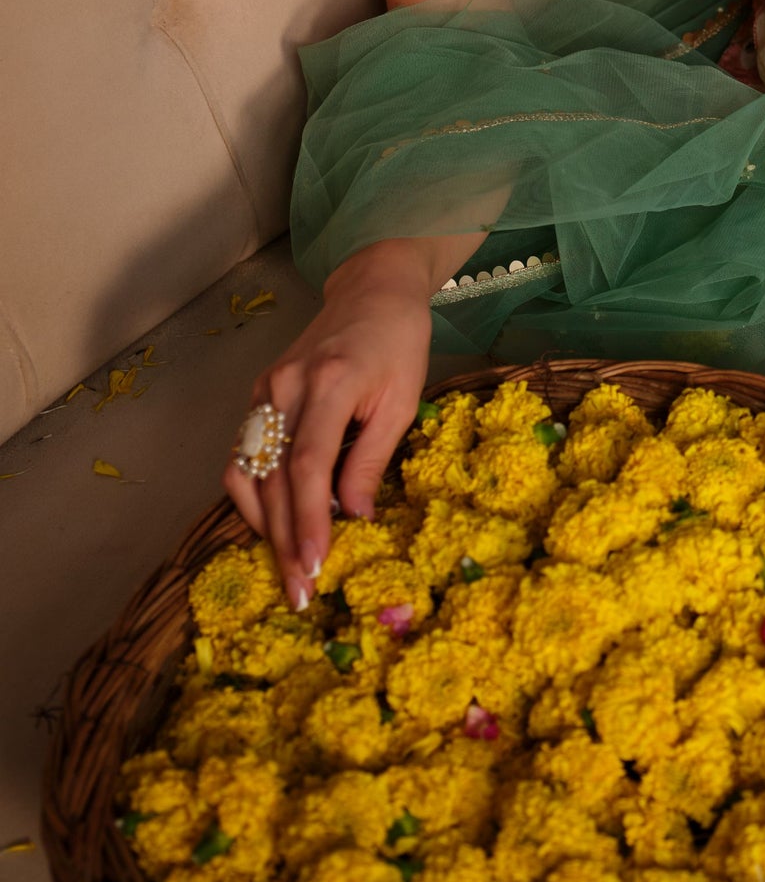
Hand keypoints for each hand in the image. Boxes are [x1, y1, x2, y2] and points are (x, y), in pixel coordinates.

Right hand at [223, 246, 436, 608]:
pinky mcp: (257, 396)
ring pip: (244, 470)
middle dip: (283, 539)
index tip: (313, 566)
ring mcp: (264, 390)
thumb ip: (372, 459)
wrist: (372, 290)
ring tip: (285, 566)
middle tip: (299, 591)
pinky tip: (273, 524)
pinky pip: (243, 454)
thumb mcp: (402, 399)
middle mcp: (285, 387)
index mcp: (329, 383)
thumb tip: (353, 518)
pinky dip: (253, 495)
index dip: (307, 521)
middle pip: (273, 477)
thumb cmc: (399, 343)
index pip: (308, 466)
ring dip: (261, 525)